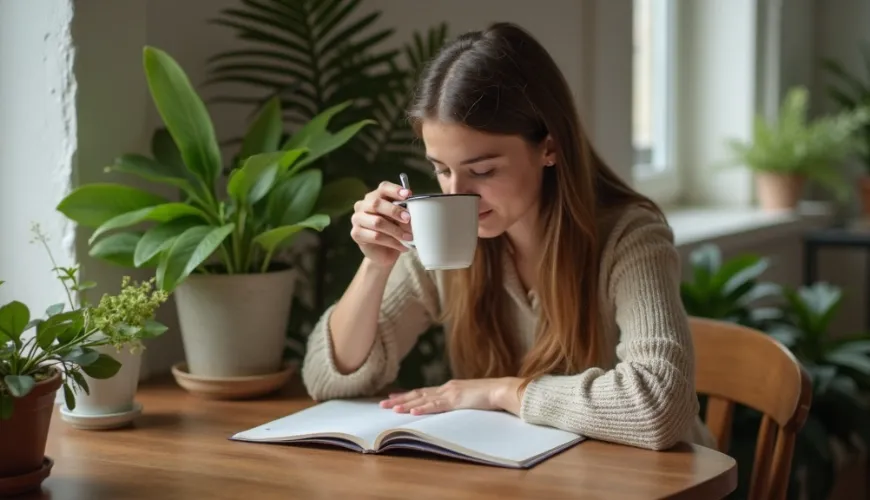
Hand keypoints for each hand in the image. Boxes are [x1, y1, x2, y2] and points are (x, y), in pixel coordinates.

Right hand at [350, 181, 413, 267]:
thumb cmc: (394, 231)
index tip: (408, 195)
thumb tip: (411, 214)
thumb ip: (404, 213)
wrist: (385, 253)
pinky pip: (376, 236)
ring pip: (377, 222)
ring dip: (396, 230)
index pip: (383, 188)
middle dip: (395, 210)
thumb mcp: (401, 220)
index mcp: (374, 196)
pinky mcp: (356, 234)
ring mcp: (357, 219)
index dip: (395, 190)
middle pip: (377, 203)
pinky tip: (402, 245)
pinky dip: (392, 241)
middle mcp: (362, 205)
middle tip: (408, 218)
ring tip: (409, 237)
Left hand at [380, 378, 523, 415]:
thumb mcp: (469, 398)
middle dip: (400, 399)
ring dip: (406, 404)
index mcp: (449, 388)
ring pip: (423, 399)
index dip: (407, 394)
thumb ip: (459, 400)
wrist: (501, 389)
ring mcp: (450, 393)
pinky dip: (423, 408)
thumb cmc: (489, 395)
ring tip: (391, 409)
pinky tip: (412, 411)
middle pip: (418, 394)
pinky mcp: (456, 400)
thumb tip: (454, 405)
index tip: (393, 396)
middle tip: (382, 404)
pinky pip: (436, 406)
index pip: (423, 391)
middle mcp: (446, 388)